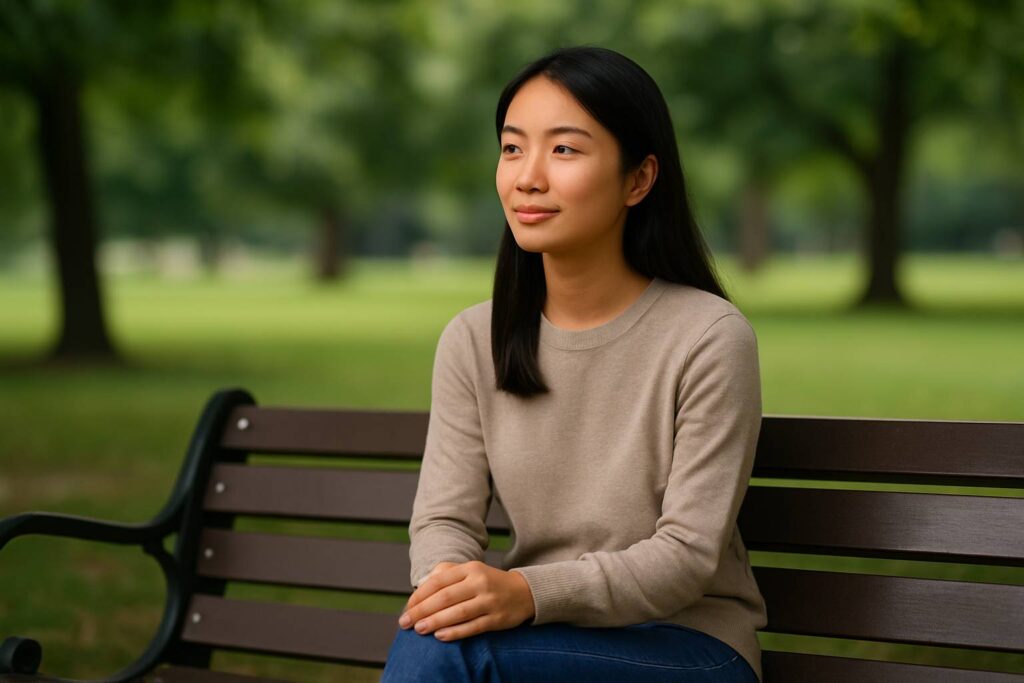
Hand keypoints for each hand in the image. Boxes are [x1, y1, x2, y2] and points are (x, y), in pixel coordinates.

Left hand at [398, 560, 534, 640]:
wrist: (524, 592)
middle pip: (445, 597)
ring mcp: (489, 601)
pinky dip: (455, 632)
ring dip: (435, 622)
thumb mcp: (470, 570)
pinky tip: (439, 636)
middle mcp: (480, 583)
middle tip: (406, 622)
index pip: (438, 581)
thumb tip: (422, 585)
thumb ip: (446, 573)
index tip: (407, 608)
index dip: (419, 595)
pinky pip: (472, 627)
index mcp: (470, 568)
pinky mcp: (497, 619)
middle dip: (421, 611)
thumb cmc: (488, 582)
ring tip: (418, 629)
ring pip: (457, 613)